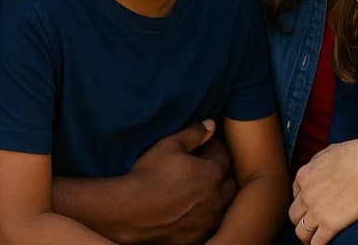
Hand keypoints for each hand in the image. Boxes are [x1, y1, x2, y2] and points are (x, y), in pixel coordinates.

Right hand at [127, 120, 235, 244]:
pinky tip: (191, 210)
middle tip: (206, 167)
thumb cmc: (148, 175)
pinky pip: (207, 225)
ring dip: (216, 196)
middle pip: (229, 184)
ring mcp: (206, 222)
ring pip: (221, 206)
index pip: (224, 159)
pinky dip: (204, 216)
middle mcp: (215, 200)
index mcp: (212, 175)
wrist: (128, 211)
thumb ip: (193, 134)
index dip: (216, 150)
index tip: (207, 146)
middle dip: (221, 173)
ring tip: (200, 189)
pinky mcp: (195, 237)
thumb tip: (211, 124)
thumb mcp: (169, 146)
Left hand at [288, 138, 357, 243]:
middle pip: (294, 215)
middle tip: (310, 225)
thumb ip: (318, 161)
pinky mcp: (329, 224)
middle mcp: (305, 195)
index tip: (310, 208)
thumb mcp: (329, 152)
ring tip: (314, 240)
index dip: (302, 203)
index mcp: (303, 176)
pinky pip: (316, 243)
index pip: (295, 195)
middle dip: (301, 221)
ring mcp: (315, 211)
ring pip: (301, 231)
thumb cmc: (355, 155)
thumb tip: (320, 166)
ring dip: (306, 237)